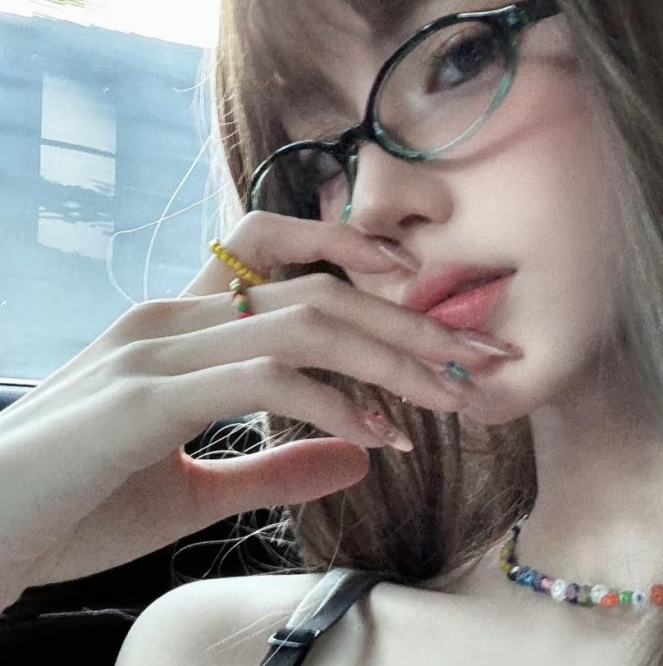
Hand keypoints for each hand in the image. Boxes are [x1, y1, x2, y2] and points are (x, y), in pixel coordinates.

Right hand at [0, 212, 494, 606]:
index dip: (364, 274)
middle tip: (477, 356)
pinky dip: (334, 400)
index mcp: (183, 326)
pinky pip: (265, 375)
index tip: (429, 318)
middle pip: (319, 289)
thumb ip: (278, 463)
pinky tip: (378, 432)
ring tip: (450, 392)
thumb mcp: (194, 488)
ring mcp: (157, 350)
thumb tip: (361, 452)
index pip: (290, 266)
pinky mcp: (144, 398)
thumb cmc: (72, 508)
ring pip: (305, 319)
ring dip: (390, 354)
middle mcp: (173, 318)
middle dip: (408, 321)